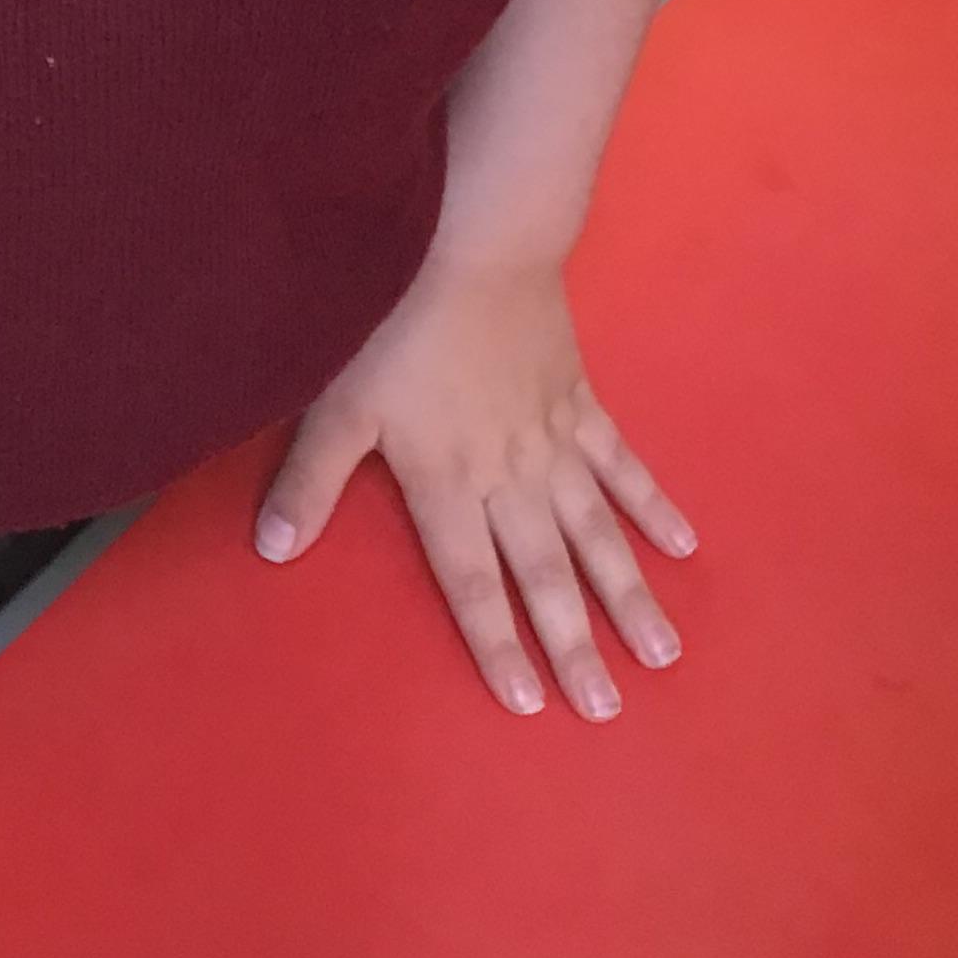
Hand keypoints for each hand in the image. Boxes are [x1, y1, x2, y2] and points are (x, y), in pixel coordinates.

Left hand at [256, 256, 694, 721]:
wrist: (475, 245)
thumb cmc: (394, 321)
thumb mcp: (338, 402)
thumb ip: (310, 479)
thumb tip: (272, 551)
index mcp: (447, 484)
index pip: (471, 582)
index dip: (497, 643)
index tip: (530, 705)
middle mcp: (509, 477)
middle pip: (545, 574)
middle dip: (575, 646)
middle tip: (609, 712)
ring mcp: (554, 441)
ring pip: (597, 533)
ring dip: (629, 595)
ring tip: (662, 654)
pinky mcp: (582, 401)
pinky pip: (623, 465)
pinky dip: (653, 507)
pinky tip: (685, 545)